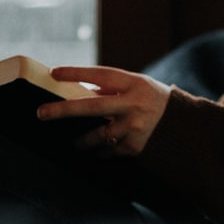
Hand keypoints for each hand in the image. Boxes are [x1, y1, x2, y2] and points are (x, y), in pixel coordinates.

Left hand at [39, 66, 171, 155]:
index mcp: (132, 83)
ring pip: (97, 136)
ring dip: (82, 141)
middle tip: (41, 113)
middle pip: (91, 107)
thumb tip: (75, 93)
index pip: (100, 75)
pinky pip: (108, 150)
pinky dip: (102, 150)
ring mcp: (134, 127)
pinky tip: (101, 150)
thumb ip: (108, 90)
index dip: (76, 73)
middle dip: (63, 110)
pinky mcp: (135, 146)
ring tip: (75, 144)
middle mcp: (133, 104)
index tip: (53, 72)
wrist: (182, 124)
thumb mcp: (134, 86)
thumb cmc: (150, 99)